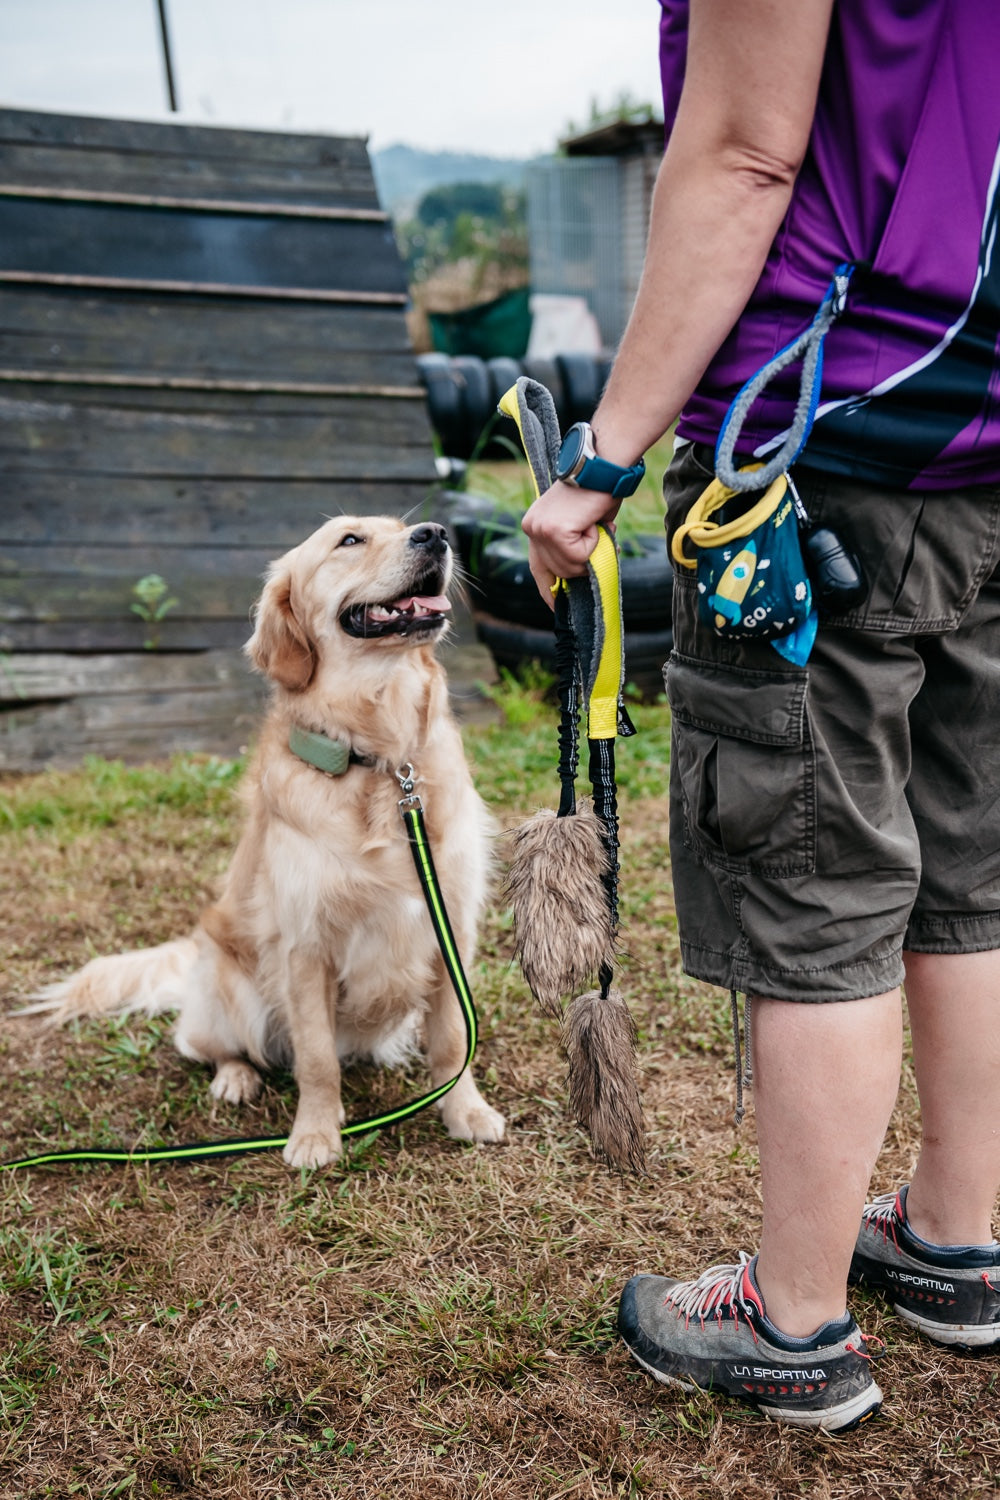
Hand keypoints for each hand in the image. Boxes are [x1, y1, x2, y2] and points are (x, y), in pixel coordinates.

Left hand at [521, 481, 619, 603]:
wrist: (603, 465)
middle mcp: (531, 528)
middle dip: (582, 563)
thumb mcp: (578, 523)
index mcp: (533, 525)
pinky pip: (580, 556)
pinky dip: (594, 542)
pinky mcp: (555, 531)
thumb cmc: (597, 490)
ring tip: (593, 524)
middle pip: (557, 571)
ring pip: (571, 566)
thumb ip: (573, 546)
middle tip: (599, 536)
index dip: (548, 589)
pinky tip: (591, 521)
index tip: (556, 605)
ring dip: (591, 550)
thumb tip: (582, 571)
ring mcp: (541, 530)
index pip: (537, 567)